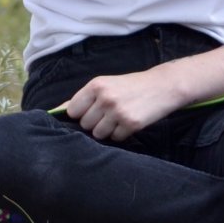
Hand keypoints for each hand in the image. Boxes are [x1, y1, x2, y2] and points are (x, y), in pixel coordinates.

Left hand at [65, 67, 183, 140]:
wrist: (163, 86)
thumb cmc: (132, 86)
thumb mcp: (107, 84)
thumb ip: (87, 97)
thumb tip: (60, 111)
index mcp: (96, 85)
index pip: (72, 110)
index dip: (80, 114)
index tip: (90, 112)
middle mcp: (105, 97)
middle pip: (85, 124)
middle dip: (95, 123)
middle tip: (109, 114)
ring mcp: (118, 111)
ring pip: (98, 134)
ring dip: (107, 130)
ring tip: (119, 118)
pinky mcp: (131, 124)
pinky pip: (115, 138)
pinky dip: (121, 134)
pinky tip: (129, 122)